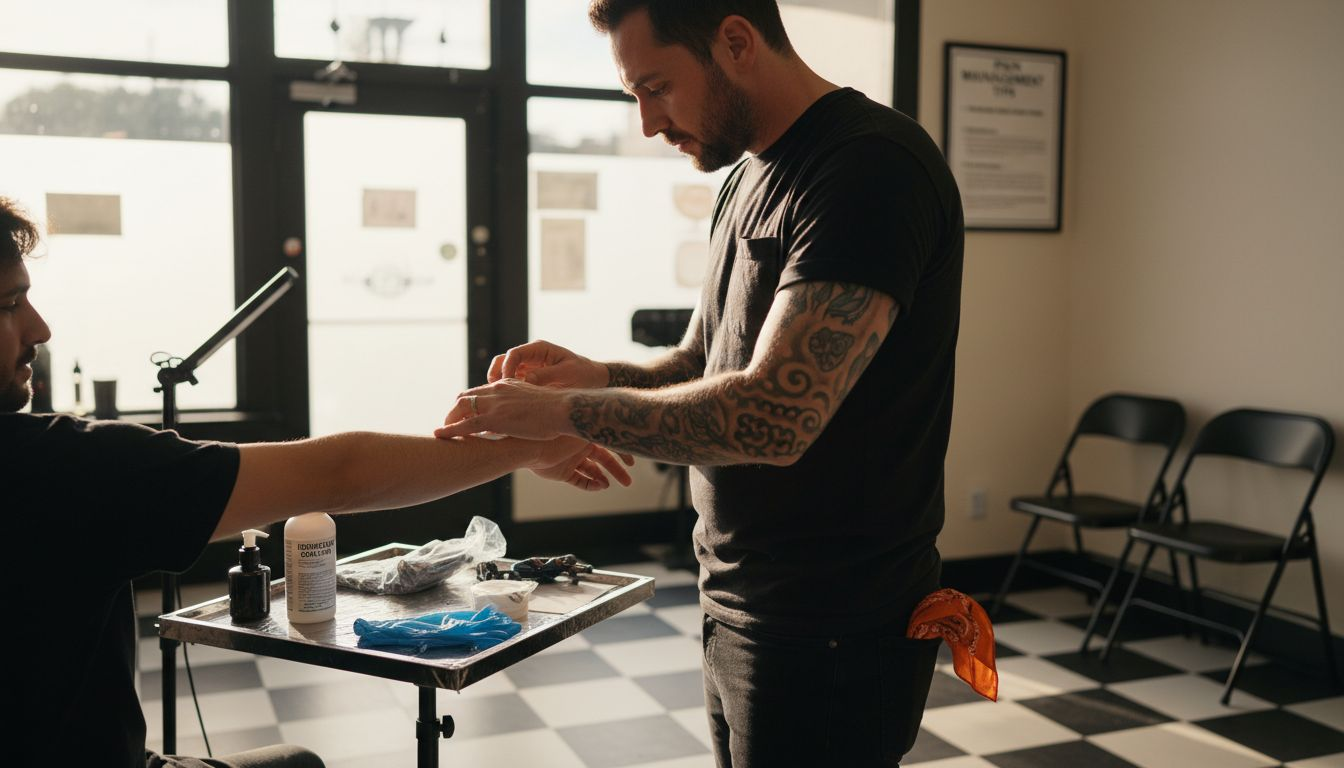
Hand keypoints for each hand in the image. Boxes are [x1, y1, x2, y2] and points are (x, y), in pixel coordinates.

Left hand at [435, 378, 570, 439]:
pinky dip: (449, 430)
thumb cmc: (558, 410)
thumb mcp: (539, 403)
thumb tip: (525, 417)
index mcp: (508, 384)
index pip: (482, 391)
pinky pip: (465, 424)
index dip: (470, 402)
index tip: (465, 414)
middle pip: (466, 396)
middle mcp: (497, 390)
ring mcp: (494, 403)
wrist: (563, 409)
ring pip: (461, 408)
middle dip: (455, 410)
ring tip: (442, 431)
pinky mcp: (494, 419)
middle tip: (449, 423)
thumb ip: (526, 406)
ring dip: (449, 419)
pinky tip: (440, 435)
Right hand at [488, 340, 608, 387]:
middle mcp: (531, 356)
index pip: (514, 354)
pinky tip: (508, 404)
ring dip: (500, 384)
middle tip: (496, 392)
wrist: (595, 381)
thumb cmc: (584, 375)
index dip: (507, 368)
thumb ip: (546, 375)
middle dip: (497, 375)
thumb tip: (525, 381)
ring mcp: (529, 367)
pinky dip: (508, 391)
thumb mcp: (567, 374)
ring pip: (505, 371)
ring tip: (499, 399)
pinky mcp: (530, 379)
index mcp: (540, 349)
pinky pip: (513, 382)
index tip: (506, 384)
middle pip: (504, 360)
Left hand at [530, 436, 634, 490]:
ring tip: (608, 484)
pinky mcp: (561, 473)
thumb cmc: (557, 434)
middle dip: (616, 470)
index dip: (622, 453)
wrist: (528, 447)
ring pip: (592, 472)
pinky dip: (589, 485)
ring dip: (602, 479)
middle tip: (628, 482)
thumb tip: (627, 425)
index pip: (608, 443)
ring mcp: (570, 460)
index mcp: (585, 434)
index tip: (633, 463)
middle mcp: (578, 447)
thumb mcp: (584, 430)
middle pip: (603, 460)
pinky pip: (579, 480)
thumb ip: (604, 430)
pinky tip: (598, 486)